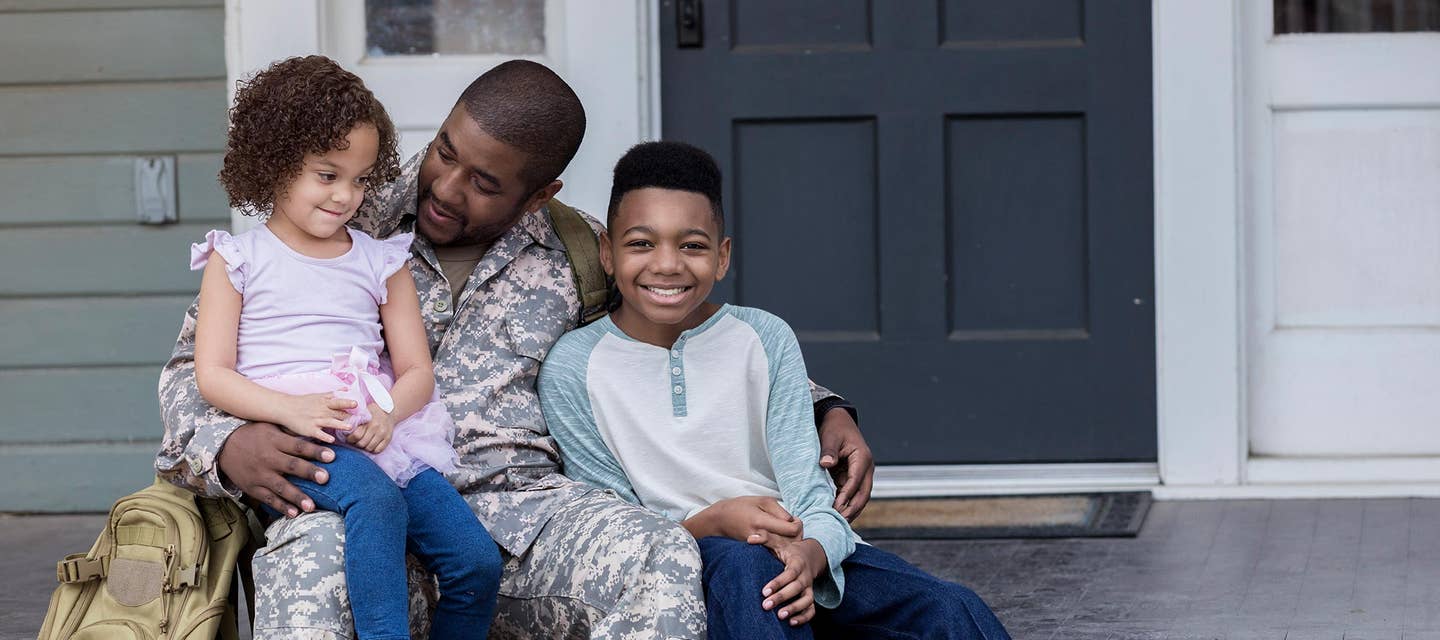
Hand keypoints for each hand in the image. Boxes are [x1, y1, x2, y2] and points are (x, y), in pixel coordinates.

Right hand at [217, 422, 335, 517]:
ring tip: (311, 506)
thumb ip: (292, 431)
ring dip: (296, 496)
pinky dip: (281, 507)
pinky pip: (268, 499)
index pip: (298, 446)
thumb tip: (318, 432)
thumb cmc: (254, 434)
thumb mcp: (271, 427)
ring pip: (280, 486)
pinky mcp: (253, 488)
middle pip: (291, 465)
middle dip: (309, 472)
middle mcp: (268, 458)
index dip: (315, 451)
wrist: (223, 446)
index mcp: (275, 441)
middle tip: (325, 478)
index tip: (332, 456)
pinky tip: (294, 513)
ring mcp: (260, 475)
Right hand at [278, 393, 356, 443]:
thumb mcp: (319, 395)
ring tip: (349, 427)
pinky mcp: (309, 429)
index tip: (360, 405)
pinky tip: (331, 440)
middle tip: (361, 419)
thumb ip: (333, 394)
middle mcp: (322, 410)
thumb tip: (347, 389)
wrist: (285, 408)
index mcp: (325, 401)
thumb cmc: (303, 402)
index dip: (349, 403)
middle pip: (337, 412)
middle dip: (349, 415)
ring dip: (340, 424)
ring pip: (330, 422)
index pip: (339, 402)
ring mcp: (315, 420)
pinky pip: (318, 433)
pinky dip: (324, 436)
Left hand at [347, 403, 394, 452]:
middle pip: (362, 443)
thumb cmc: (372, 412)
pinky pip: (378, 450)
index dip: (350, 438)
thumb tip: (344, 428)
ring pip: (369, 448)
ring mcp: (383, 434)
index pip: (356, 435)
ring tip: (362, 443)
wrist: (389, 411)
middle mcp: (376, 427)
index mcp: (368, 421)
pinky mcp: (388, 438)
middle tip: (355, 441)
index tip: (349, 438)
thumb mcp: (362, 412)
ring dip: (364, 447)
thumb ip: (354, 420)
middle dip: (356, 444)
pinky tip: (370, 445)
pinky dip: (373, 449)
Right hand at [683, 496, 802, 548]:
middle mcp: (761, 537)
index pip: (792, 530)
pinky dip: (780, 545)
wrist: (720, 521)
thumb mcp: (761, 501)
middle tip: (791, 526)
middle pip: (791, 542)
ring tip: (784, 531)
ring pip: (784, 548)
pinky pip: (775, 551)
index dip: (798, 525)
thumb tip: (792, 521)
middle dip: (796, 535)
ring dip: (788, 541)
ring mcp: (759, 546)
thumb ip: (779, 511)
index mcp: (763, 522)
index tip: (794, 519)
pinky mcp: (757, 551)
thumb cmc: (741, 507)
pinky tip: (777, 537)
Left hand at [761, 538, 825, 625]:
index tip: (764, 591)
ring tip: (780, 616)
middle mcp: (805, 576)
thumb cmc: (789, 550)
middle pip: (796, 588)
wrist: (810, 556)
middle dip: (782, 597)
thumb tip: (750, 538)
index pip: (789, 573)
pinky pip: (811, 609)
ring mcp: (809, 588)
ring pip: (807, 600)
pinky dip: (804, 617)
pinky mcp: (810, 597)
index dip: (778, 582)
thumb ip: (765, 538)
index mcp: (797, 563)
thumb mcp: (779, 542)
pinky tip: (791, 623)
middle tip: (766, 606)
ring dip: (794, 609)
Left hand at [818, 407, 873, 519]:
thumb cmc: (834, 428)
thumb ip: (828, 451)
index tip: (837, 508)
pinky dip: (846, 504)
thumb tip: (826, 463)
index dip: (847, 496)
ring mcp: (861, 474)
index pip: (856, 481)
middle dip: (853, 509)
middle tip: (840, 522)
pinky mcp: (853, 477)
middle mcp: (866, 468)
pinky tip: (836, 514)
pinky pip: (851, 494)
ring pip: (860, 497)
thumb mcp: (830, 437)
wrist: (838, 421)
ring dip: (851, 510)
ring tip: (839, 523)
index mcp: (862, 458)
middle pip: (863, 494)